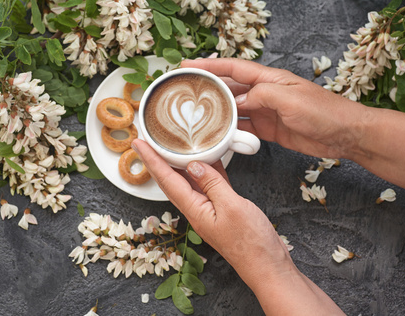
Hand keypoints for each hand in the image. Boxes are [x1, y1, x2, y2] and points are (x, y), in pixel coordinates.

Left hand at [131, 140, 287, 285]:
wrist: (266, 265)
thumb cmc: (251, 242)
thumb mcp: (232, 206)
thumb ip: (212, 184)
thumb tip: (194, 165)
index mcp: (194, 209)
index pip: (166, 179)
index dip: (151, 159)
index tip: (138, 143)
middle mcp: (197, 209)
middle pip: (171, 180)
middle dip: (157, 160)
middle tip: (147, 141)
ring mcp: (208, 210)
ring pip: (189, 181)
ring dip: (178, 163)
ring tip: (170, 145)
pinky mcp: (221, 209)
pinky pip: (207, 184)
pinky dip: (205, 170)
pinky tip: (207, 158)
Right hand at [182, 58, 367, 158]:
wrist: (345, 135)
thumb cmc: (325, 112)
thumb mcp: (291, 100)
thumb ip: (262, 96)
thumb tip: (238, 102)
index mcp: (270, 79)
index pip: (233, 68)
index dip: (210, 66)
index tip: (189, 66)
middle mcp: (265, 93)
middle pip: (230, 88)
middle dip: (208, 88)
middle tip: (186, 92)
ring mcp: (266, 112)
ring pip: (234, 110)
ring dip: (217, 113)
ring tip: (196, 116)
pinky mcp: (268, 130)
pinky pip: (244, 129)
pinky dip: (231, 132)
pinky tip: (220, 136)